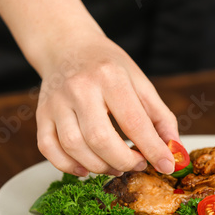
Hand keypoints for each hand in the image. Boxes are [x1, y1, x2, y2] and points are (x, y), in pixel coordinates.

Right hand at [36, 33, 179, 176]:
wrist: (68, 47)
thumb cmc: (108, 67)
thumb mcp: (140, 82)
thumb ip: (159, 117)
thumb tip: (173, 151)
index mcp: (110, 76)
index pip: (133, 121)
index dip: (153, 148)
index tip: (166, 165)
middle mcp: (79, 88)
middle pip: (100, 139)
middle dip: (124, 161)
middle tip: (138, 164)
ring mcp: (56, 102)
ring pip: (74, 148)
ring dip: (100, 166)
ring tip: (116, 166)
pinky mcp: (41, 115)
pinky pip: (49, 150)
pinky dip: (68, 166)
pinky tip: (87, 167)